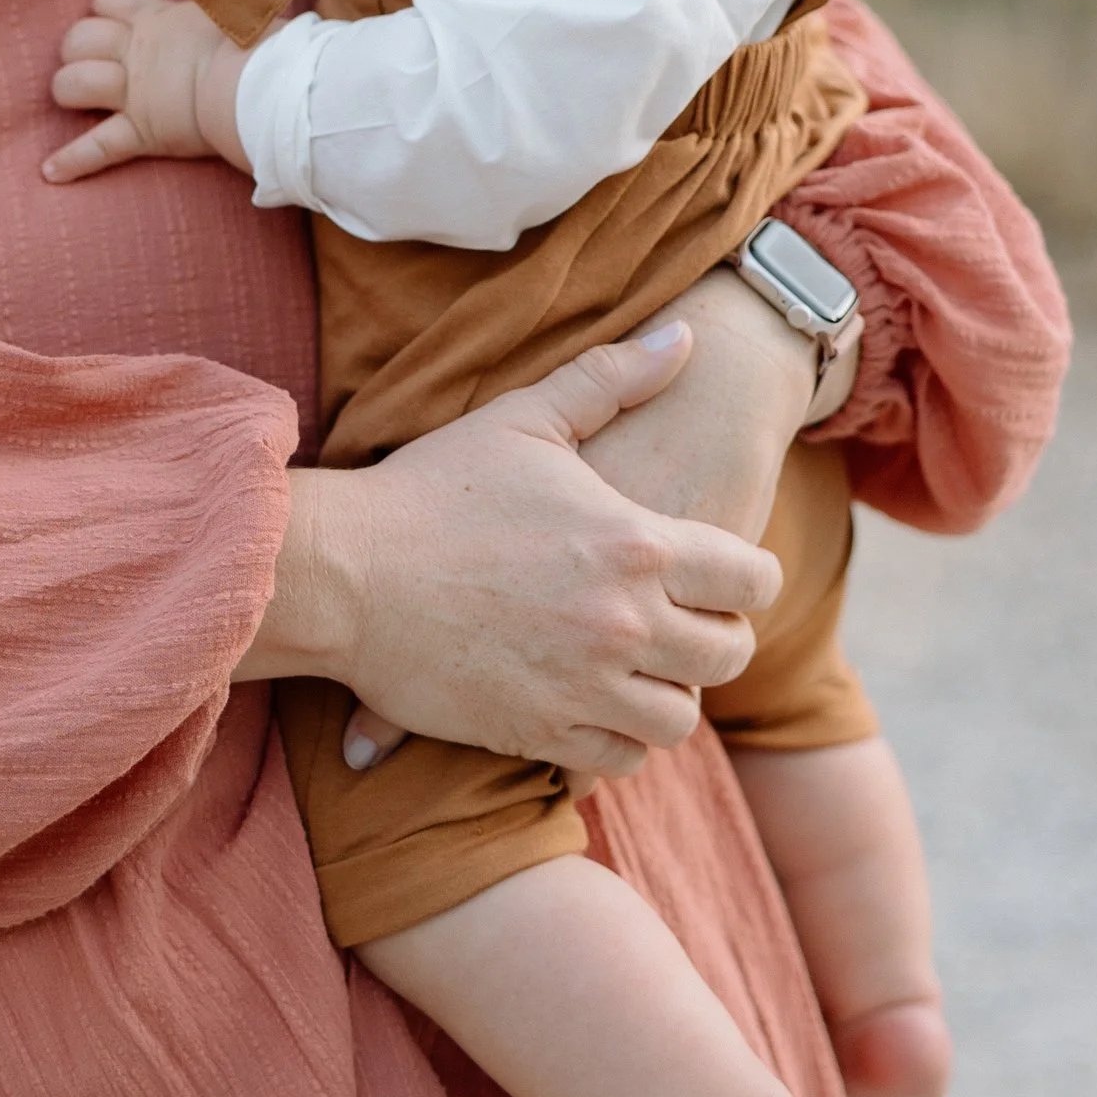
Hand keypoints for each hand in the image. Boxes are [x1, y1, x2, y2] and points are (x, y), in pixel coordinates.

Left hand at [44, 0, 250, 182]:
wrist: (259, 88)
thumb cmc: (259, 44)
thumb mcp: (246, 4)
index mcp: (160, 18)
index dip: (108, 5)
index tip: (122, 18)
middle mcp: (138, 52)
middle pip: (78, 39)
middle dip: (78, 49)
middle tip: (100, 62)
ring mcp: (135, 94)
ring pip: (74, 85)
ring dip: (70, 90)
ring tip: (78, 100)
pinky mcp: (142, 133)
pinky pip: (98, 149)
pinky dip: (72, 162)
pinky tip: (50, 173)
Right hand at [339, 271, 858, 775]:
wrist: (344, 572)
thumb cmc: (432, 487)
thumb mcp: (524, 419)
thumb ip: (611, 377)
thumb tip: (685, 337)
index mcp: (635, 543)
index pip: (752, 580)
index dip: (748, 577)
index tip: (723, 576)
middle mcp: (623, 623)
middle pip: (728, 655)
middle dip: (716, 638)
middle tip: (681, 623)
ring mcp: (584, 686)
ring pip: (679, 719)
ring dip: (669, 694)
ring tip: (639, 669)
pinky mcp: (540, 732)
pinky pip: (619, 759)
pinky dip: (618, 739)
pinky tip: (593, 704)